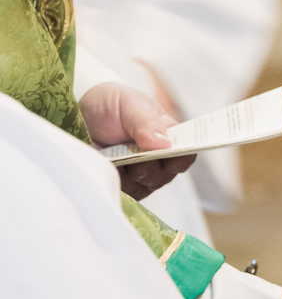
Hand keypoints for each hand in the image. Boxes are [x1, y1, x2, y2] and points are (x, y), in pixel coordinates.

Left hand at [80, 82, 194, 200]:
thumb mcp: (128, 104)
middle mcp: (159, 159)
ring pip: (146, 185)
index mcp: (169, 136)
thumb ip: (146, 122)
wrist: (78, 116)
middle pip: (166, 175)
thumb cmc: (109, 105)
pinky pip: (126, 194)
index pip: (186, 154)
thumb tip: (166, 143)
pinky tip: (108, 162)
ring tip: (115, 151)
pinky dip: (116, 179)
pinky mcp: (124, 188)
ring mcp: (141, 176)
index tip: (167, 152)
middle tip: (131, 146)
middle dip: (148, 163)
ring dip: (129, 171)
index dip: (181, 156)